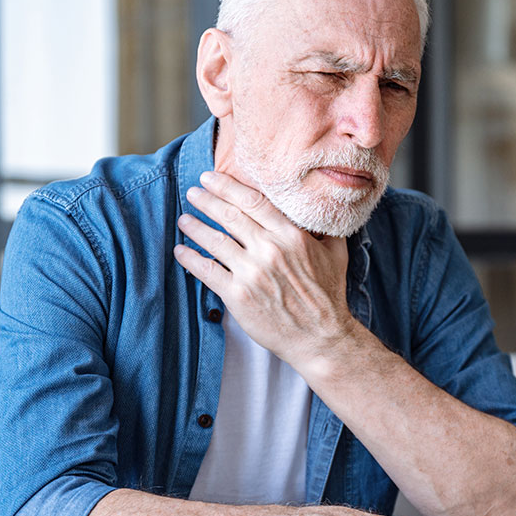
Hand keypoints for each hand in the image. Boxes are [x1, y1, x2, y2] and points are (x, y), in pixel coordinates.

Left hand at [173, 171, 356, 368]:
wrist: (320, 337)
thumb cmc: (328, 295)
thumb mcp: (335, 253)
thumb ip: (323, 228)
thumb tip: (319, 208)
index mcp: (291, 235)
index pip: (253, 201)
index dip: (227, 187)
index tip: (211, 178)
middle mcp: (269, 249)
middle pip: (230, 216)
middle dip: (206, 200)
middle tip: (192, 192)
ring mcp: (252, 273)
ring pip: (214, 241)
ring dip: (195, 227)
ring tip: (184, 219)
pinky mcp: (238, 295)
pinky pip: (207, 271)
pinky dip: (190, 258)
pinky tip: (180, 251)